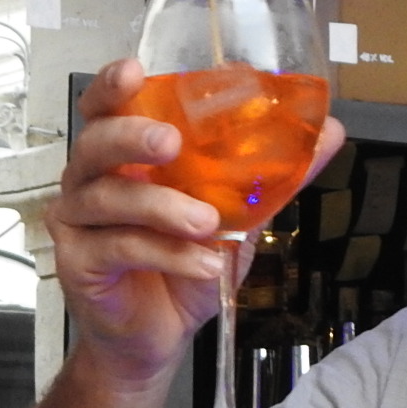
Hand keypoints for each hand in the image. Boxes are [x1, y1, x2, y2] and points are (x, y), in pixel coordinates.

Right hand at [46, 60, 346, 388]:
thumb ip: (272, 175)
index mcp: (126, 157)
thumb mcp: (239, 217)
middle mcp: (93, 181)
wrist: (161, 337)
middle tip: (170, 143)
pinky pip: (118, 248)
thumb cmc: (184, 267)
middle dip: (131, 137)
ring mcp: (79, 222)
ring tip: (207, 224)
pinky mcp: (78, 263)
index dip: (112, 85)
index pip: (106, 108)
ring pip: (107, 198)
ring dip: (161, 207)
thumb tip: (328, 132)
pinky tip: (201, 263)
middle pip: (94, 143)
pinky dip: (164, 253)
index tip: (133, 71)